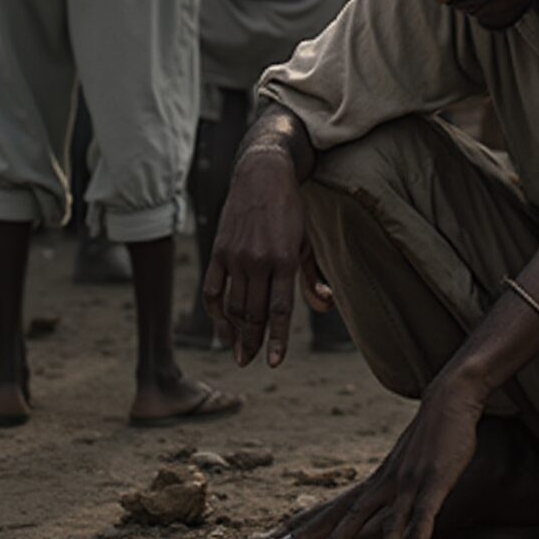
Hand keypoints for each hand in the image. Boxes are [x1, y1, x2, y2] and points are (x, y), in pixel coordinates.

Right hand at [204, 148, 317, 367]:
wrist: (262, 176)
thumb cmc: (290, 212)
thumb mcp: (306, 242)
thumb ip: (312, 278)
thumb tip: (326, 305)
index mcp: (284, 260)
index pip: (279, 311)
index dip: (277, 340)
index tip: (274, 363)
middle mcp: (258, 261)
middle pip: (253, 313)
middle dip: (252, 342)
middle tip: (249, 361)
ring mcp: (235, 256)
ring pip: (233, 305)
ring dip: (234, 332)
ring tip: (237, 350)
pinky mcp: (218, 251)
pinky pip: (212, 289)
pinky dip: (214, 311)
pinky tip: (220, 325)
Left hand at [251, 374, 488, 538]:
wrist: (448, 400)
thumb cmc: (423, 438)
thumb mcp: (396, 469)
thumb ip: (382, 493)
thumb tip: (366, 516)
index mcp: (371, 484)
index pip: (327, 511)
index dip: (298, 529)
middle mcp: (382, 484)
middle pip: (343, 517)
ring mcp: (407, 483)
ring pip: (391, 525)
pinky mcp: (435, 480)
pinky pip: (425, 511)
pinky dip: (421, 531)